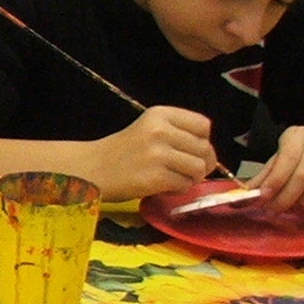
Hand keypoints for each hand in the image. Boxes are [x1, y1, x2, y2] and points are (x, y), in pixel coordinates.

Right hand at [90, 107, 216, 201]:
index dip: (202, 141)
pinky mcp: (155, 177)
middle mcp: (159, 130)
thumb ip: (177, 134)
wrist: (93, 169)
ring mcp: (157, 154)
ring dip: (191, 178)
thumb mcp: (149, 129)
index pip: (202, 125)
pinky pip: (184, 184)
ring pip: (198, 168)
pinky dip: (178, 189)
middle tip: (187, 170)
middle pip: (204, 148)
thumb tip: (210, 156)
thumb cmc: (123, 152)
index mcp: (160, 114)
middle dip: (202, 163)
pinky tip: (163, 186)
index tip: (191, 150)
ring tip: (173, 178)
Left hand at [254, 125, 303, 213]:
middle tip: (274, 210)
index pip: (286, 159)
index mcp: (297, 136)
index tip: (263, 197)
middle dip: (286, 197)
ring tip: (300, 204)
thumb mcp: (284, 155)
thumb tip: (243, 195)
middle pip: (302, 176)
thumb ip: (266, 174)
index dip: (274, 181)